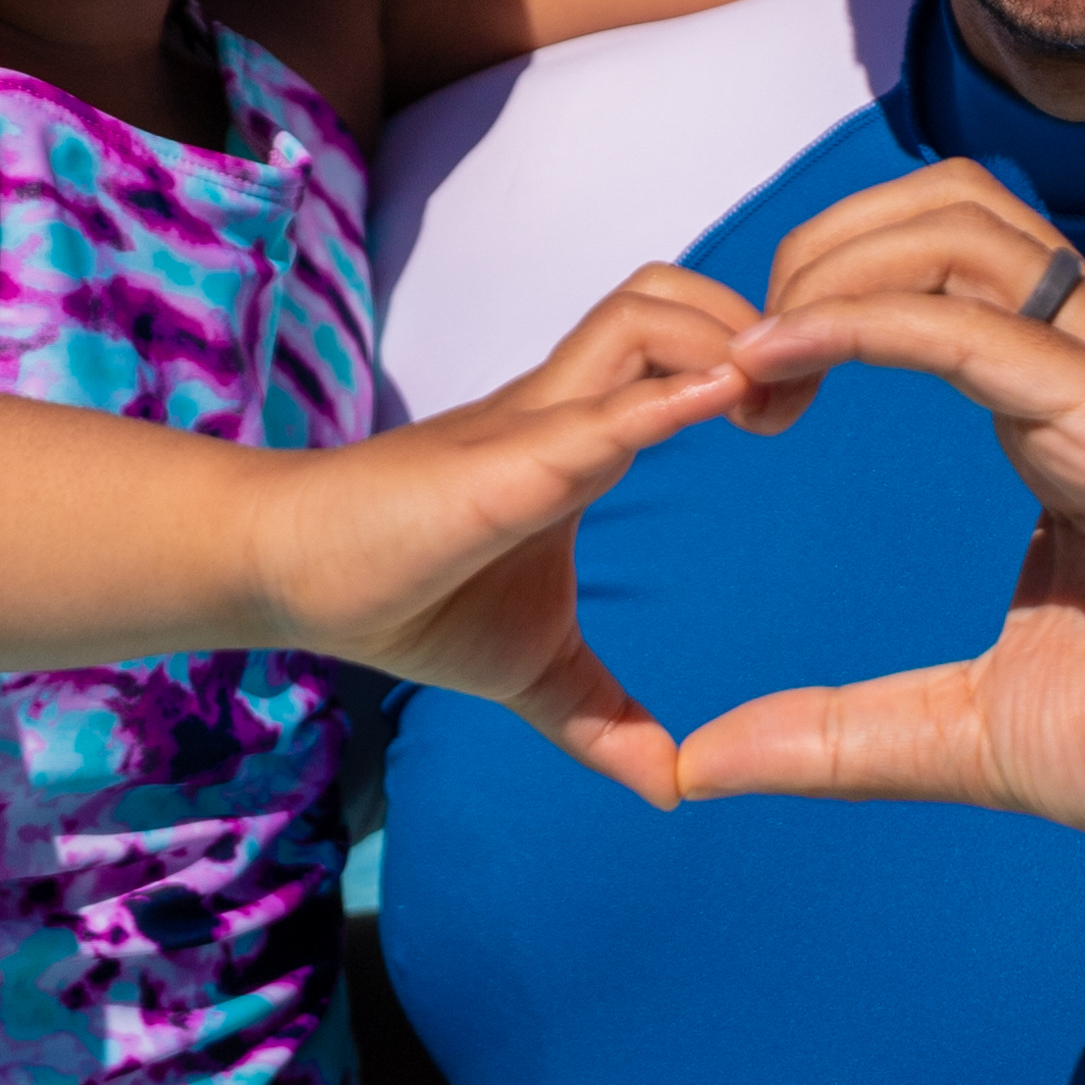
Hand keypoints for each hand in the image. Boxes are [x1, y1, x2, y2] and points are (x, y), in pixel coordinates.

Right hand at [247, 267, 755, 808]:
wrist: (289, 582)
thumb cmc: (406, 598)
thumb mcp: (532, 671)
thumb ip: (603, 718)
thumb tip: (673, 788)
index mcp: (579, 436)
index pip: (677, 340)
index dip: (749, 348)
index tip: (795, 410)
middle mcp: (560, 409)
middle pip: (671, 296)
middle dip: (752, 323)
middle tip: (795, 400)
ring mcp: (524, 428)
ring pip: (638, 319)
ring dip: (718, 345)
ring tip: (763, 405)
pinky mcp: (492, 471)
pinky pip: (586, 420)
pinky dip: (658, 406)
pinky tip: (714, 403)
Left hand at [675, 164, 1084, 874]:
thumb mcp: (973, 735)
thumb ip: (840, 733)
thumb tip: (704, 765)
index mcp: (1063, 416)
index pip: (937, 273)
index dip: (820, 301)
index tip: (740, 403)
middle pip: (942, 206)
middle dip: (817, 245)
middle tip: (738, 370)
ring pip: (962, 223)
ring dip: (834, 263)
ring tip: (756, 362)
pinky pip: (981, 325)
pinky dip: (867, 319)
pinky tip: (781, 358)